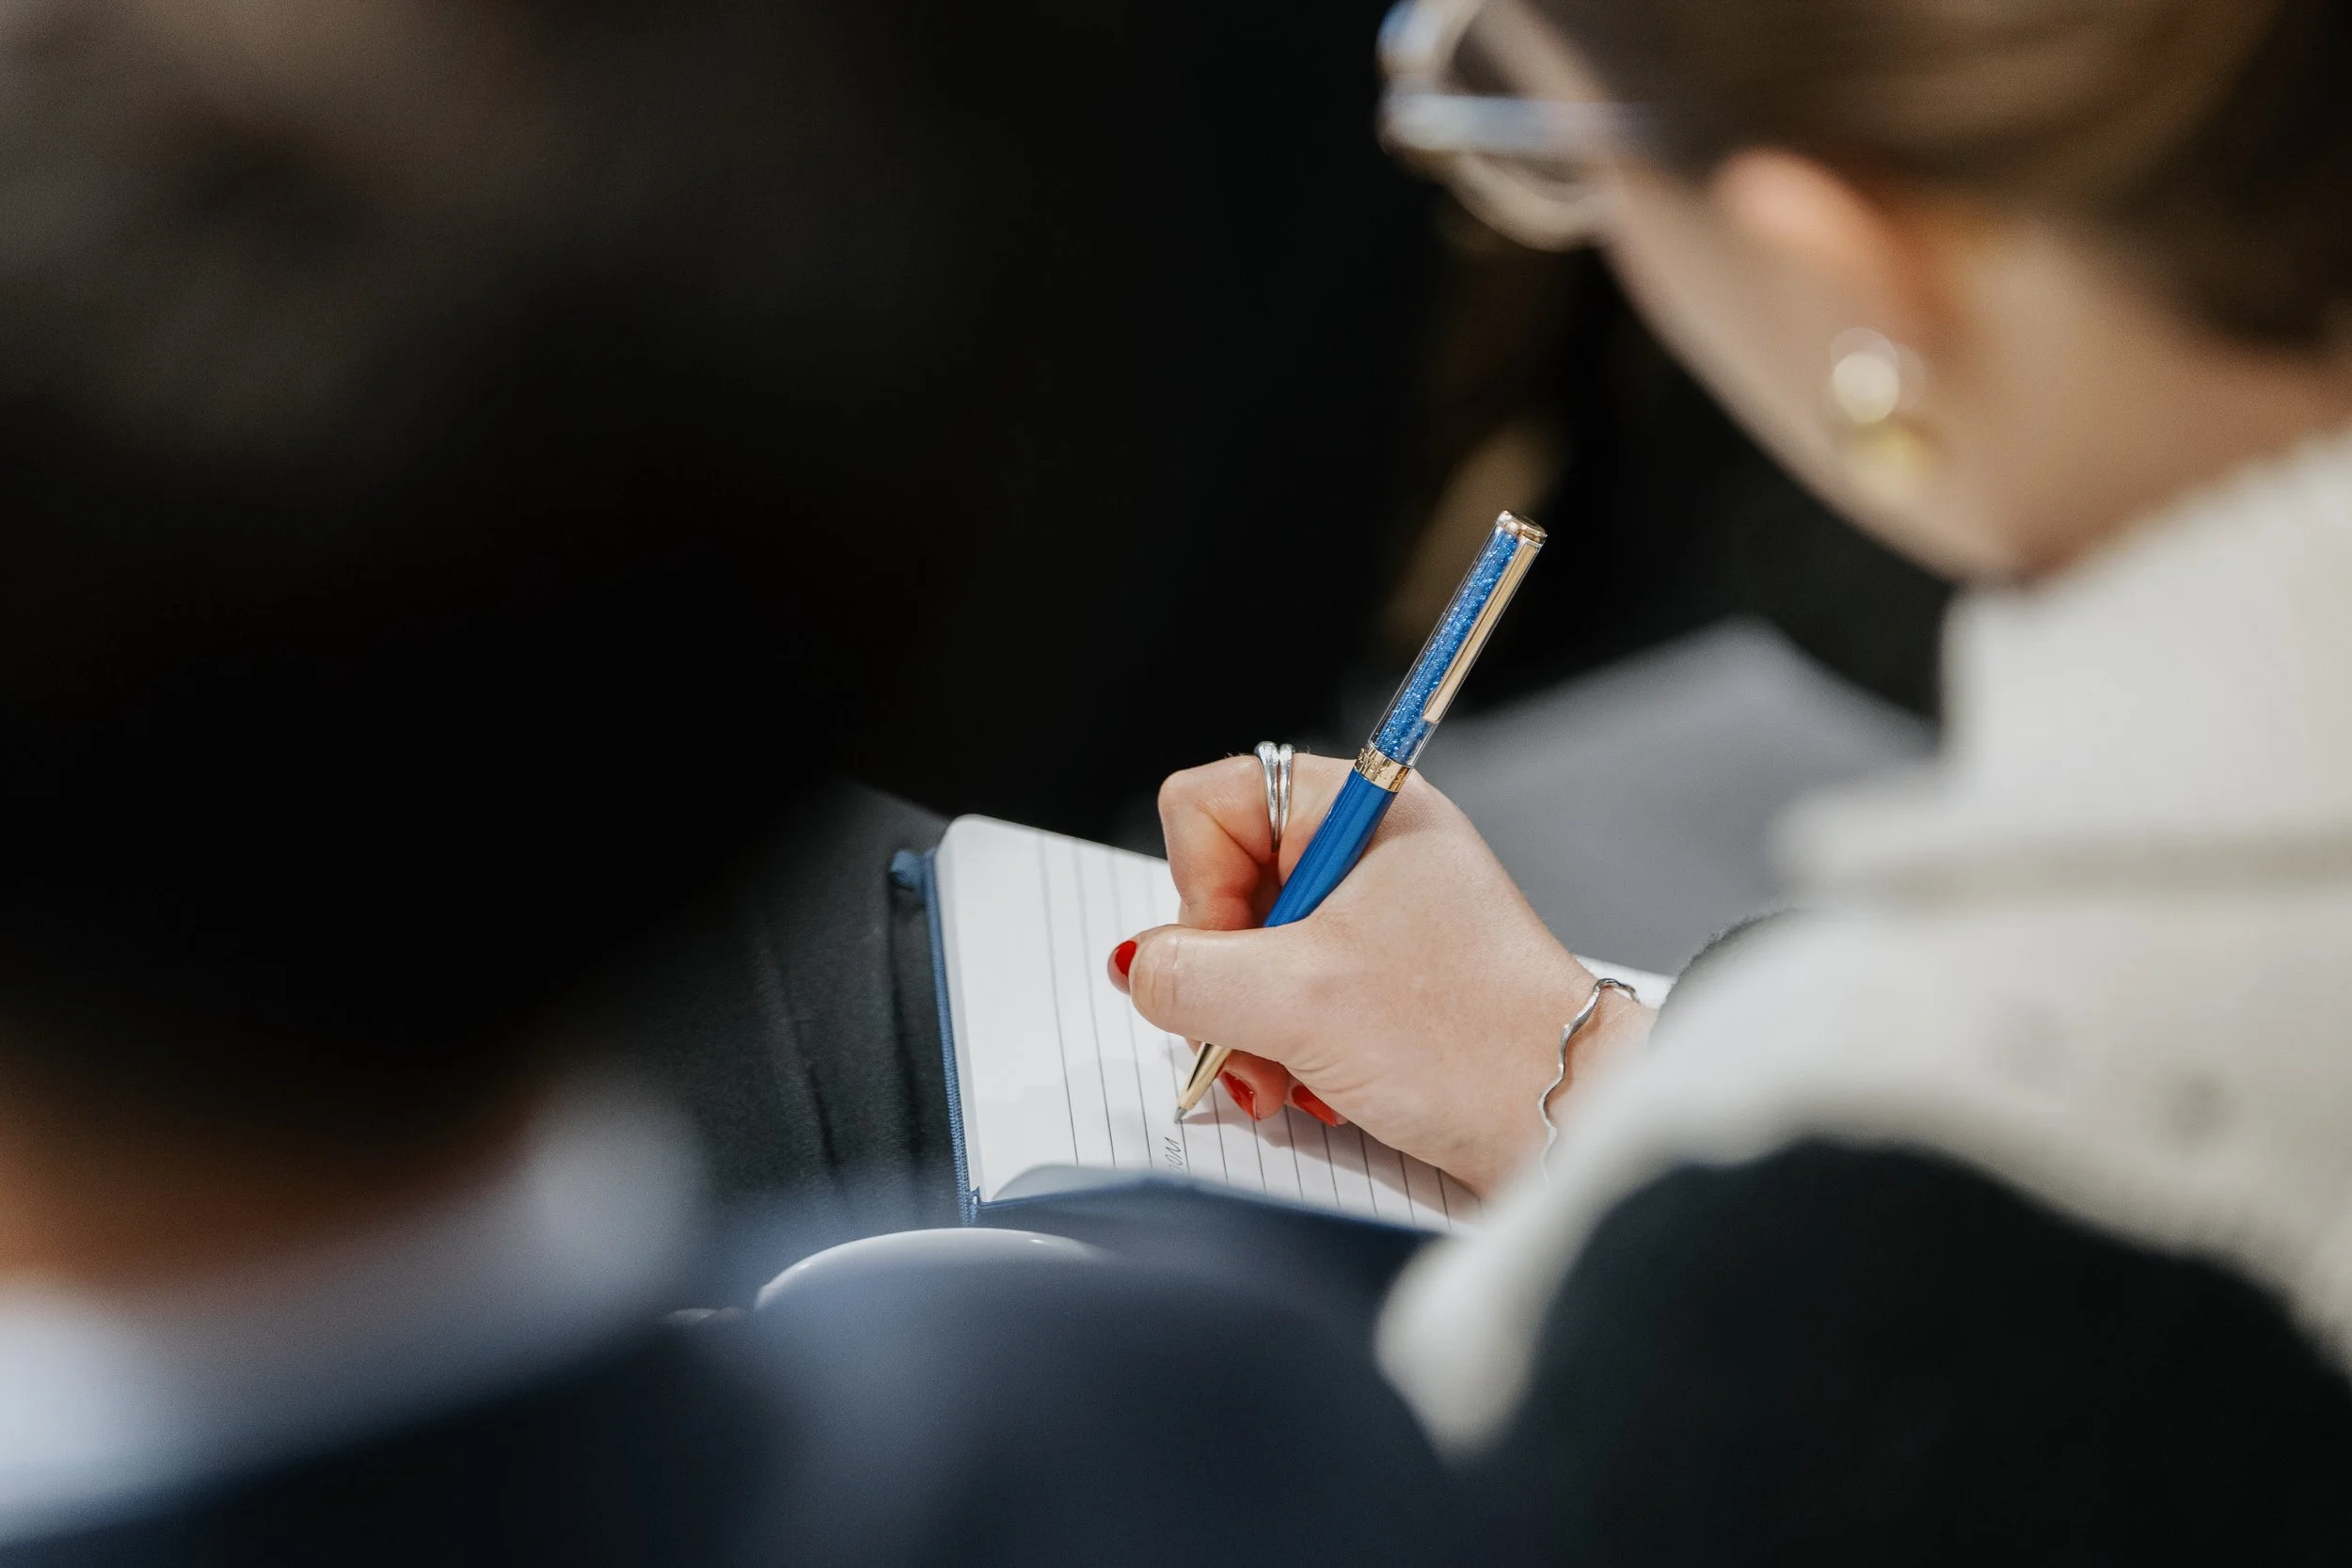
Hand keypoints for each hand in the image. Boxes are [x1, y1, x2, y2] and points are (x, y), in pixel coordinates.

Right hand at [1107, 754, 1653, 1195]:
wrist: (1566, 1119)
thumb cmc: (1467, 1040)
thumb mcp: (1297, 1000)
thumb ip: (1186, 975)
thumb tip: (1138, 970)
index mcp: (1358, 807)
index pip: (1208, 803)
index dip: (1199, 884)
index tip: (1237, 951)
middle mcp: (1362, 850)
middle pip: (1220, 886)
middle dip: (1222, 977)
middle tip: (1253, 1033)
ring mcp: (1371, 917)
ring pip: (1246, 954)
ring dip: (1248, 1027)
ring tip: (1287, 1077)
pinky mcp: (1378, 981)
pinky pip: (1285, 998)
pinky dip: (1283, 1048)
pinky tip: (1315, 1085)